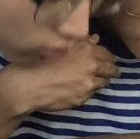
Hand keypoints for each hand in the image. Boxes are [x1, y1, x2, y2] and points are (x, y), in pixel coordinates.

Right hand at [0, 37, 118, 115]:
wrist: (28, 87)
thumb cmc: (38, 62)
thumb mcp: (58, 47)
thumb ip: (80, 44)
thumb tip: (95, 39)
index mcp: (86, 51)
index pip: (107, 54)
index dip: (108, 57)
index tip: (107, 59)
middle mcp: (92, 68)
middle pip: (112, 70)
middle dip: (111, 70)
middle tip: (108, 71)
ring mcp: (88, 86)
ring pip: (104, 83)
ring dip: (101, 81)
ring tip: (93, 80)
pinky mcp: (82, 100)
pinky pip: (91, 94)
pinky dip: (88, 91)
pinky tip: (79, 89)